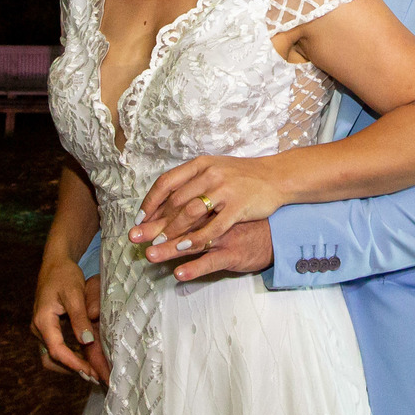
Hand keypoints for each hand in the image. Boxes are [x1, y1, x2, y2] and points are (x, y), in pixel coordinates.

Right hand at [30, 256, 109, 384]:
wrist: (55, 264)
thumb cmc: (65, 276)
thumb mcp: (75, 294)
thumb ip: (80, 318)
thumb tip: (87, 342)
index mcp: (43, 320)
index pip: (56, 350)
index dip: (74, 363)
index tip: (91, 371)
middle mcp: (37, 328)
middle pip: (52, 358)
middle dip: (73, 369)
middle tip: (95, 376)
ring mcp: (40, 330)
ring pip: (52, 356)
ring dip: (71, 365)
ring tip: (93, 371)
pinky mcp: (46, 329)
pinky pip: (55, 348)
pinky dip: (69, 356)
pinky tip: (86, 359)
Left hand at [130, 156, 288, 258]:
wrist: (275, 177)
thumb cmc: (242, 175)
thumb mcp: (214, 169)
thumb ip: (191, 182)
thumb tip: (164, 199)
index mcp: (201, 164)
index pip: (167, 182)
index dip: (150, 202)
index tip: (139, 218)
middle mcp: (210, 174)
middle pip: (175, 201)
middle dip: (155, 222)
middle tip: (140, 238)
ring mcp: (225, 190)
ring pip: (190, 214)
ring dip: (172, 232)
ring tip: (158, 246)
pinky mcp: (238, 207)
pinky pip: (213, 227)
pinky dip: (197, 239)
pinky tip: (185, 249)